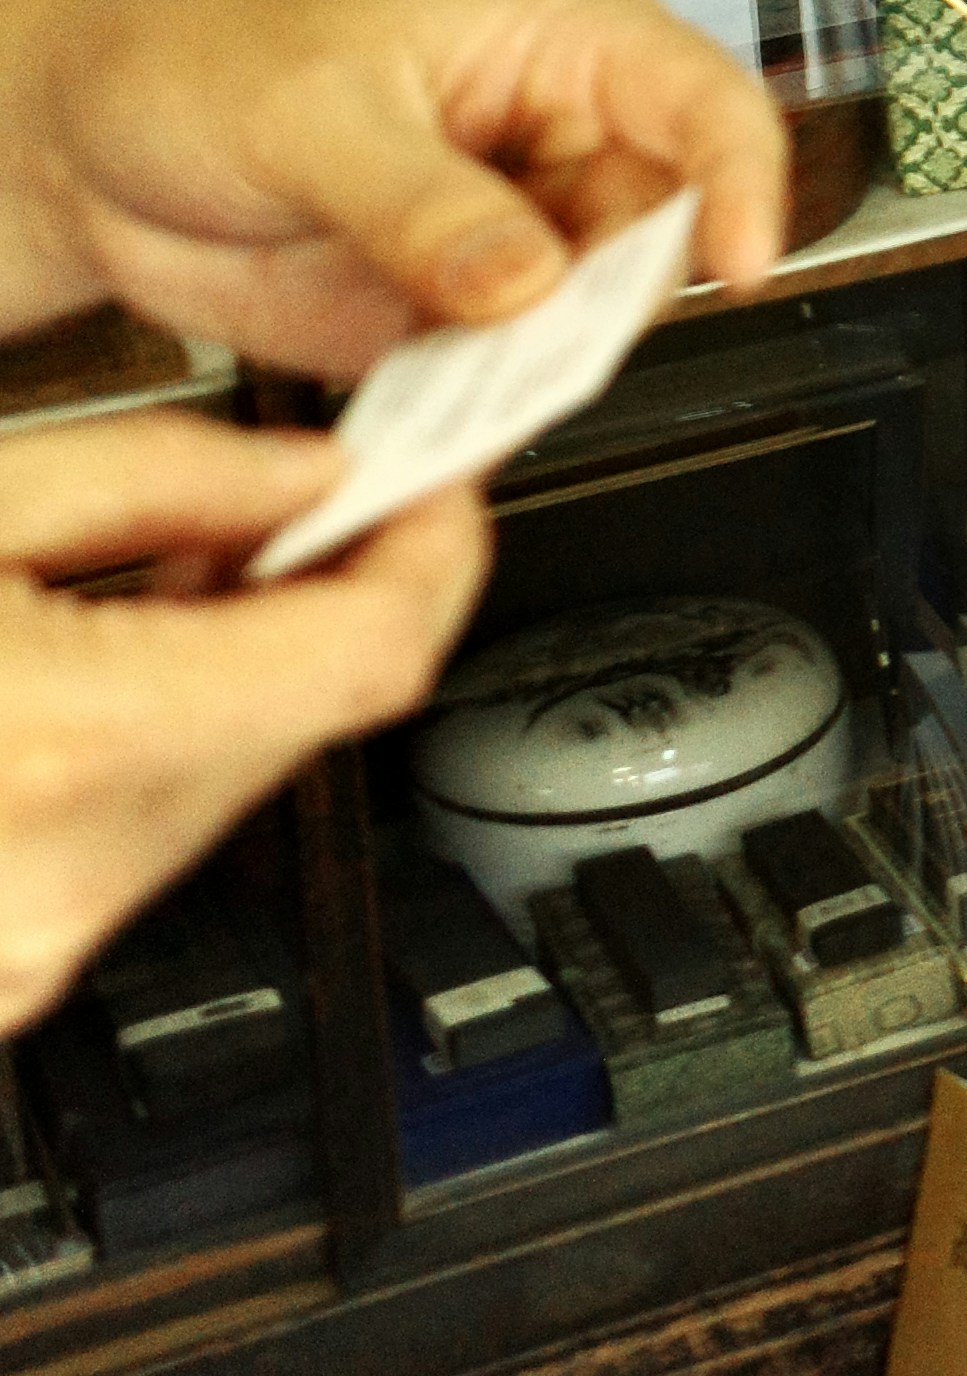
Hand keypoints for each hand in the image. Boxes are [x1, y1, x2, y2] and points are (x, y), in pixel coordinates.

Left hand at [0, 0, 790, 376]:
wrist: (84, 158)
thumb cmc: (200, 68)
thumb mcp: (312, 114)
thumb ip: (423, 202)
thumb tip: (526, 278)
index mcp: (563, 51)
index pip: (707, 106)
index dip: (744, 180)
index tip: (738, 261)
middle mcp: (559, 147)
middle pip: (663, 235)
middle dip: (610, 298)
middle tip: (529, 330)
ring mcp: (513, 243)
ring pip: (593, 324)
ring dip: (537, 366)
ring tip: (444, 364)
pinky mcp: (457, 327)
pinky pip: (508, 385)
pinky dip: (477, 414)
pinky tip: (422, 409)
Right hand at [0, 414, 487, 1031]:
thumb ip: (159, 477)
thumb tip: (310, 477)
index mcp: (65, 741)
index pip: (371, 659)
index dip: (434, 555)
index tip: (441, 486)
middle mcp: (62, 879)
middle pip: (311, 721)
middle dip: (323, 603)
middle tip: (292, 512)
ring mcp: (33, 946)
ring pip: (228, 785)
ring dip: (227, 678)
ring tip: (146, 589)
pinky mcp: (10, 970)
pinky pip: (133, 845)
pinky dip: (143, 753)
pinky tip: (84, 680)